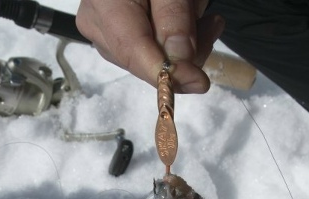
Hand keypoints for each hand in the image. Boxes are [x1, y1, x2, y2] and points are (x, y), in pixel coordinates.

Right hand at [76, 0, 224, 92]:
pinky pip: (148, 52)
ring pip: (150, 60)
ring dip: (185, 44)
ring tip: (203, 15)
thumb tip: (179, 61)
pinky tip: (191, 20)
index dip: (166, 72)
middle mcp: (96, 23)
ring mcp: (104, 32)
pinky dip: (174, 40)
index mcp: (104, 2)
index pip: (133, 50)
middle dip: (183, 51)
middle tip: (212, 24)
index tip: (199, 81)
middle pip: (144, 60)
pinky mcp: (116, 36)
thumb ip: (173, 16)